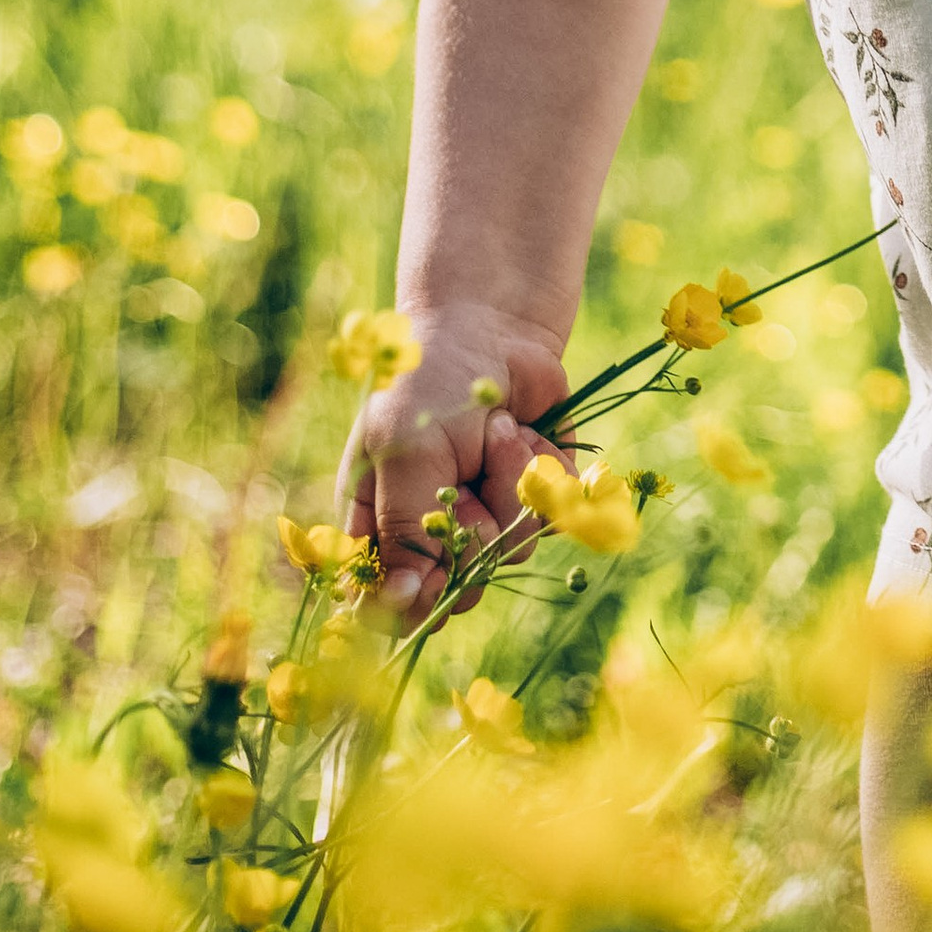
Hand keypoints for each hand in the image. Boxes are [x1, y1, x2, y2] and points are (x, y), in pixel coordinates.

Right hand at [336, 309, 572, 623]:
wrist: (497, 328)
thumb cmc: (432, 384)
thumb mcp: (404, 453)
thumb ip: (402, 530)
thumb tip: (400, 602)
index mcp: (380, 525)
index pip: (386, 604)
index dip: (411, 602)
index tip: (430, 575)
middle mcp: (433, 532)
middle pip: (460, 588)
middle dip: (472, 528)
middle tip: (464, 473)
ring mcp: (487, 515)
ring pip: (512, 551)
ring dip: (510, 482)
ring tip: (495, 431)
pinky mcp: (534, 496)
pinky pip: (551, 516)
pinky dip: (543, 469)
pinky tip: (526, 430)